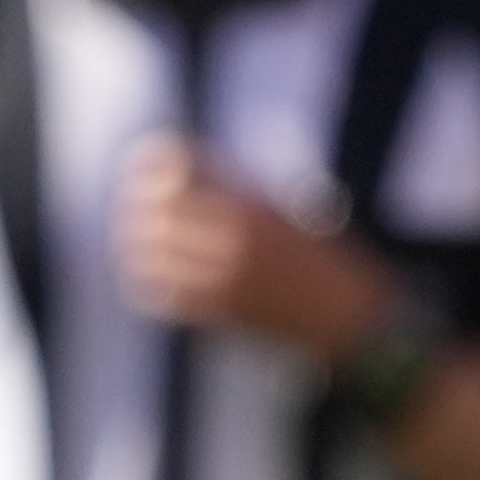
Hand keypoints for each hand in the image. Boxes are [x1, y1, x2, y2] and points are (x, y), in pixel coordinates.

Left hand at [113, 135, 395, 358]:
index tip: (141, 169)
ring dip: (137, 246)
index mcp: (253, 203)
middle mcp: (237, 236)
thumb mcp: (280, 210)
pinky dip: (146, 283)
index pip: (180, 170)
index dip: (152, 165)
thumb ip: (232, 189)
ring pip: (149, 253)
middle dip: (139, 208)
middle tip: (132, 210)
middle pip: (158, 210)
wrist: (347, 313)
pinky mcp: (217, 312)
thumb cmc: (314, 255)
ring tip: (135, 243)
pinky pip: (159, 293)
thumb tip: (174, 167)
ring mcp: (225, 275)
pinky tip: (149, 277)